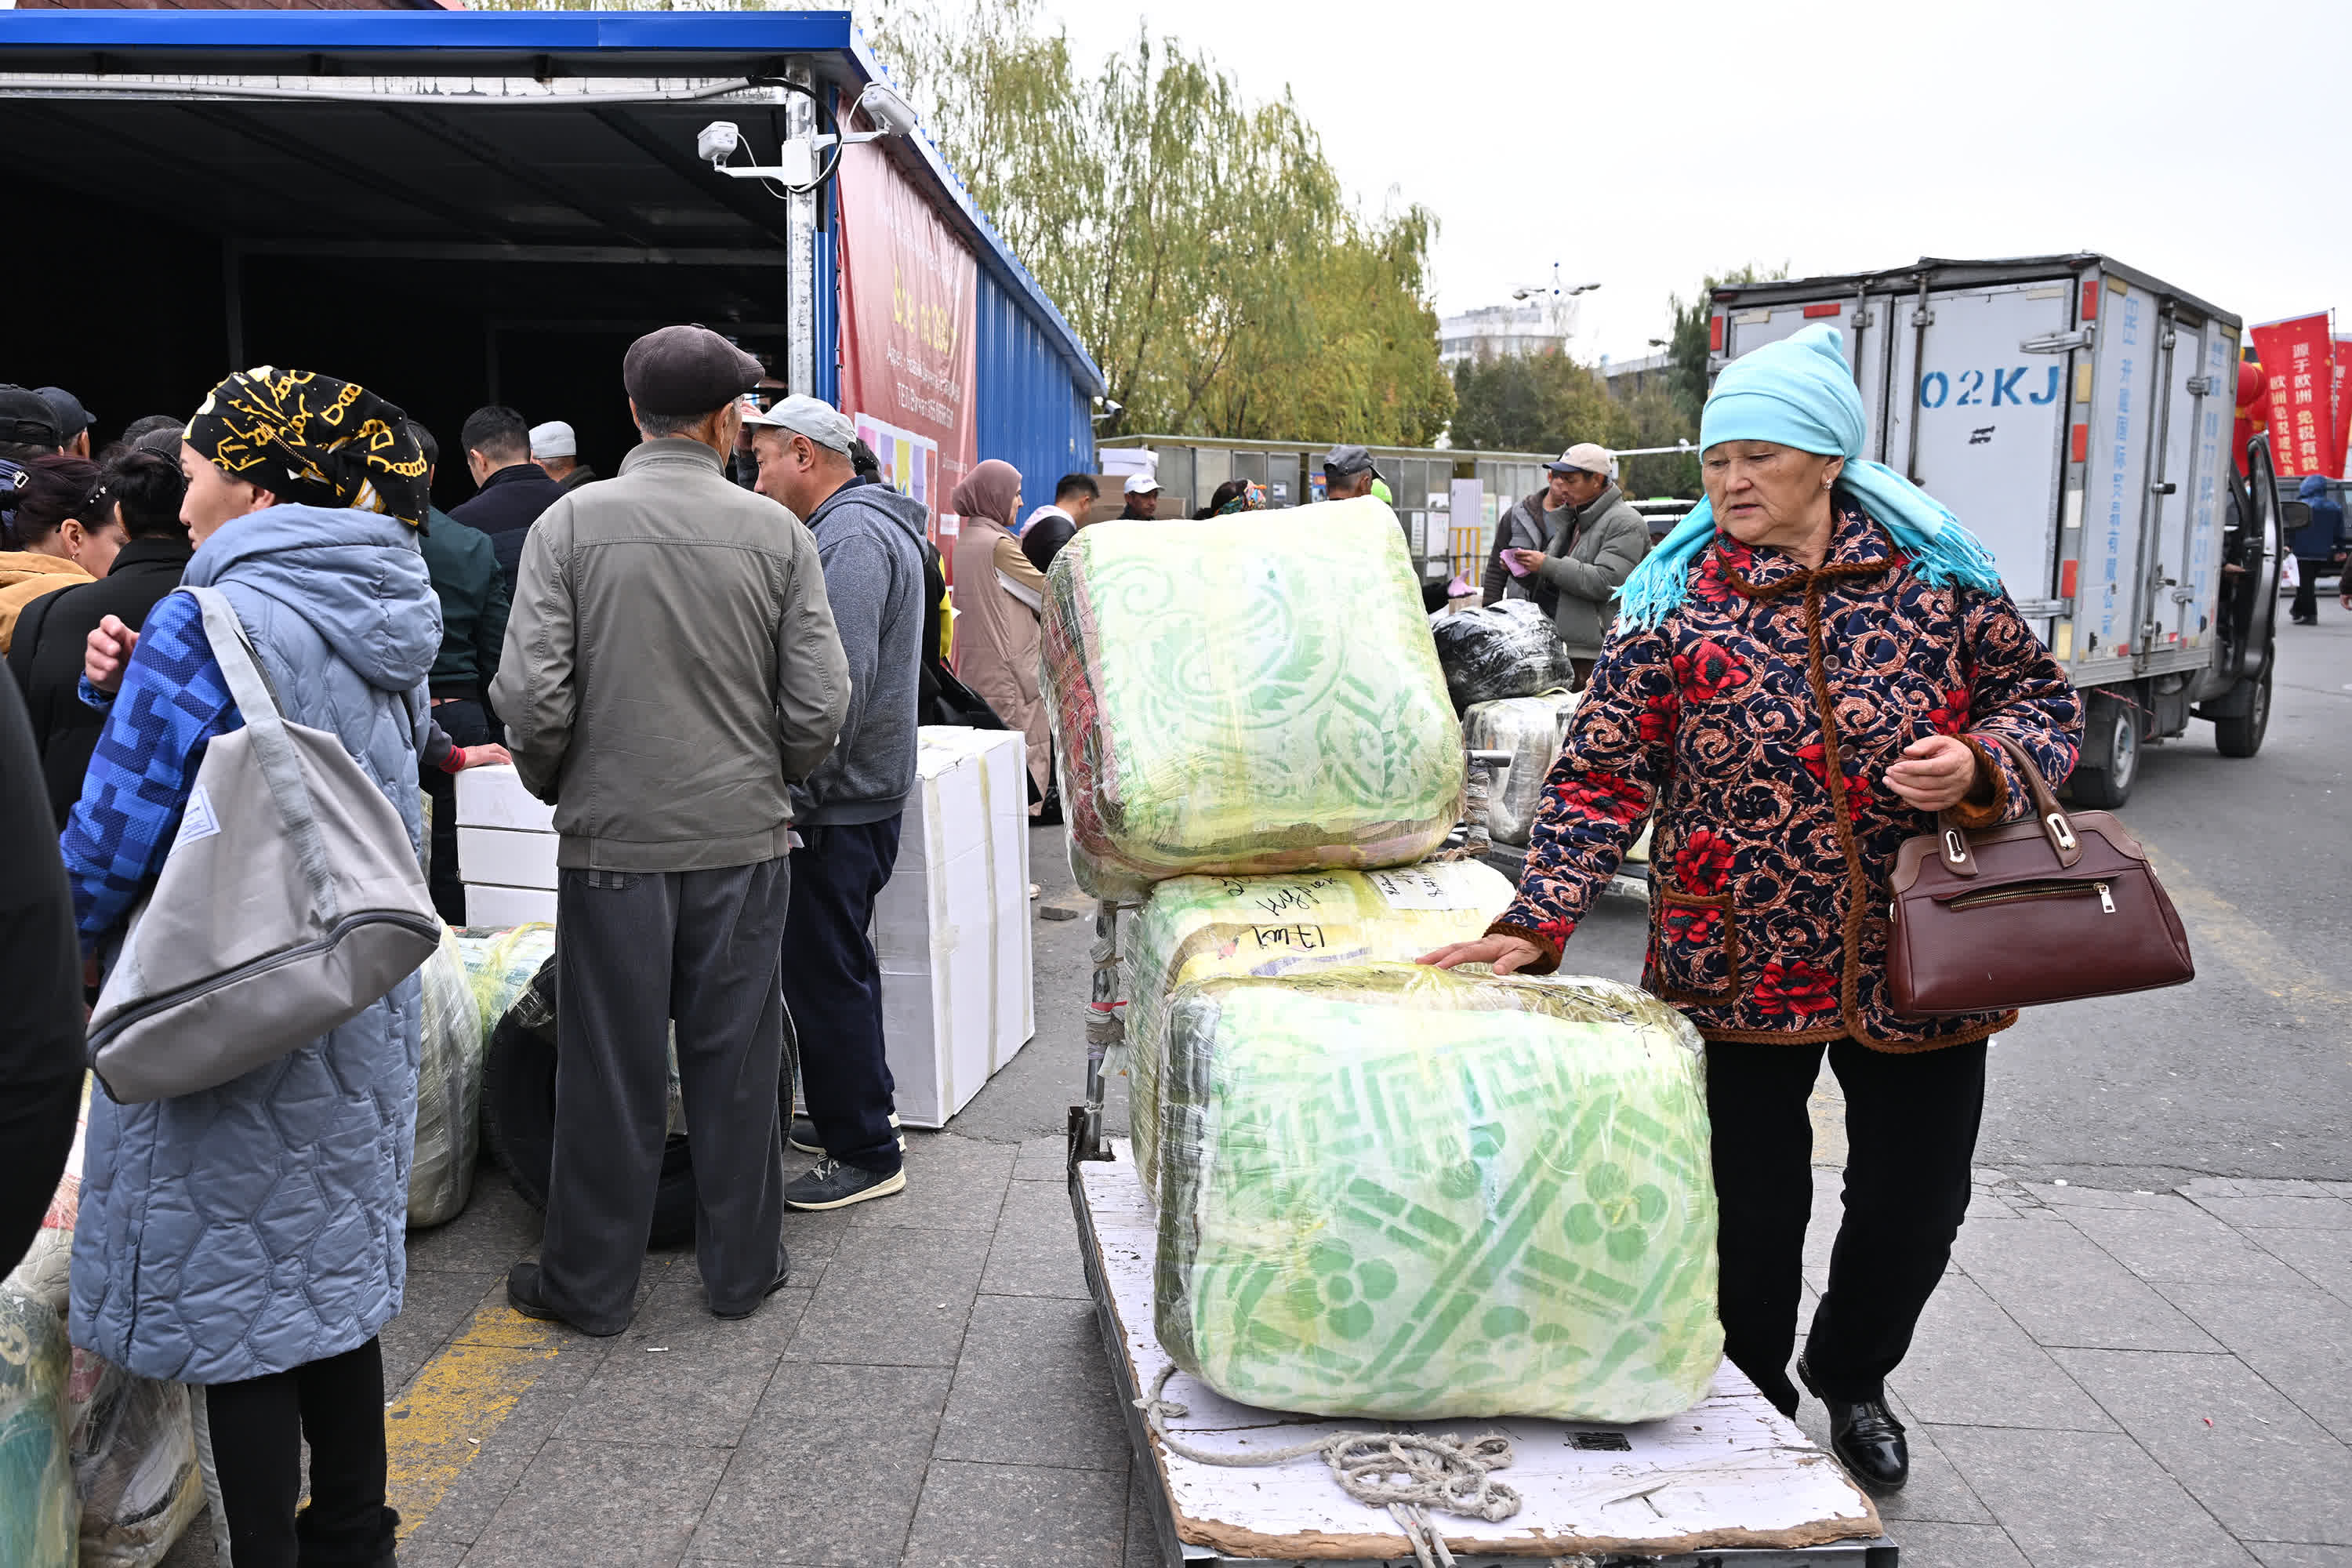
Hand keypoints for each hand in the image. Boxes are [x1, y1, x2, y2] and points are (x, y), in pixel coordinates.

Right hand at [85, 615, 137, 693]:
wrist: (131, 679)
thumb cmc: (135, 657)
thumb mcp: (140, 649)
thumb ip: (139, 643)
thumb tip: (137, 637)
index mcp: (115, 632)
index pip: (108, 622)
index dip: (111, 624)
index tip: (117, 630)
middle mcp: (101, 641)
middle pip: (95, 637)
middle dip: (104, 643)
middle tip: (115, 650)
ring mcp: (95, 656)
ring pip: (92, 655)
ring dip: (103, 660)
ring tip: (113, 665)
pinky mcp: (93, 671)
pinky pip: (92, 671)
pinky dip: (99, 673)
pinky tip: (106, 675)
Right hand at [458, 742, 512, 769]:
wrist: (452, 758)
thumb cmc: (455, 760)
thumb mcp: (463, 760)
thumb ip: (466, 762)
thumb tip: (464, 767)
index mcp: (475, 749)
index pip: (488, 747)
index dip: (495, 750)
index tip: (500, 754)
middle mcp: (479, 748)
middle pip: (495, 746)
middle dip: (503, 750)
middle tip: (508, 756)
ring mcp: (481, 751)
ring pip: (497, 749)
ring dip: (505, 753)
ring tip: (509, 759)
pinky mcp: (483, 756)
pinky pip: (496, 756)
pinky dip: (503, 758)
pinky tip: (507, 762)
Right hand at [1418, 934, 1545, 974]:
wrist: (1533, 930)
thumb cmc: (1529, 944)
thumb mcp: (1525, 954)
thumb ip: (1511, 962)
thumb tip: (1497, 971)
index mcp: (1490, 946)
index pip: (1467, 953)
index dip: (1452, 960)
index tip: (1439, 967)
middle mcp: (1481, 944)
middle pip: (1455, 948)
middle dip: (1436, 955)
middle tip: (1419, 962)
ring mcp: (1479, 945)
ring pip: (1455, 948)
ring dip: (1438, 954)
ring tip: (1422, 961)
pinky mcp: (1479, 947)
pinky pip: (1460, 950)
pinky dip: (1447, 955)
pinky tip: (1438, 961)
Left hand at [1503, 548, 1544, 571]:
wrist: (1546, 564)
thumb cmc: (1542, 557)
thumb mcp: (1535, 552)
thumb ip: (1529, 552)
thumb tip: (1523, 552)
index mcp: (1531, 553)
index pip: (1521, 552)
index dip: (1517, 552)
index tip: (1515, 553)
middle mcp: (1529, 558)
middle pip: (1519, 557)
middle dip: (1516, 557)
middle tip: (1514, 556)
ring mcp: (1529, 564)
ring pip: (1521, 562)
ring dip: (1518, 561)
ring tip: (1517, 560)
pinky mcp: (1529, 568)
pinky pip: (1524, 566)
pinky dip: (1522, 565)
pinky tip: (1522, 564)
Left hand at [1883, 733, 1980, 812]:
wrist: (1969, 767)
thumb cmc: (1951, 752)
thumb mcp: (1941, 741)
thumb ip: (1924, 744)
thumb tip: (1907, 751)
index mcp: (1957, 761)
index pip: (1933, 767)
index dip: (1912, 768)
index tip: (1896, 766)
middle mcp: (1957, 780)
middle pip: (1925, 783)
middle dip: (1903, 779)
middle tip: (1888, 772)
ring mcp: (1953, 794)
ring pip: (1923, 796)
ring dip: (1902, 790)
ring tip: (1889, 781)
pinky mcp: (1948, 803)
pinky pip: (1926, 806)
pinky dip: (1910, 800)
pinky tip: (1900, 791)